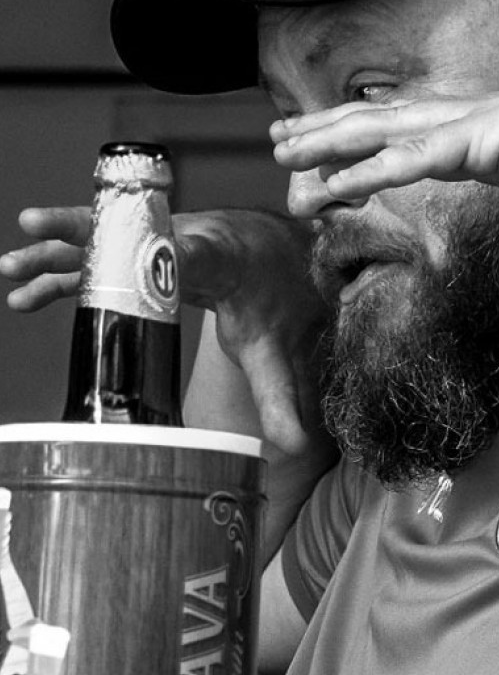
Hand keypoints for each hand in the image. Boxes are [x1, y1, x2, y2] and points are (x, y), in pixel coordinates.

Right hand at [0, 207, 328, 453]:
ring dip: (55, 251)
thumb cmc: (273, 296)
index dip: (164, 253)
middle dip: (82, 231)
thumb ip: (279, 395)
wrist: (276, 256)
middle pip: (128, 232)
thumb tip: (294, 447)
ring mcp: (156, 244)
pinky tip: (25, 292)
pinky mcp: (141, 255)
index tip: (138, 252)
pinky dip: (63, 272)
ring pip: (101, 241)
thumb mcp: (277, 347)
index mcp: (221, 257)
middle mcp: (182, 240)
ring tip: (9, 266)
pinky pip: (96, 261)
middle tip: (36, 226)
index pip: (191, 253)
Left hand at [271, 77, 498, 336]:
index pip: (409, 143)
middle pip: (380, 127)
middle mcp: (471, 126)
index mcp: (488, 143)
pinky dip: (368, 167)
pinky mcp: (483, 137)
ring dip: (328, 141)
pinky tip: (332, 178)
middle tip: (281, 142)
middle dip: (327, 134)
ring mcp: (474, 126)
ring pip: (381, 131)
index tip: (331, 161)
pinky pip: (412, 155)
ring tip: (283, 147)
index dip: (366, 150)